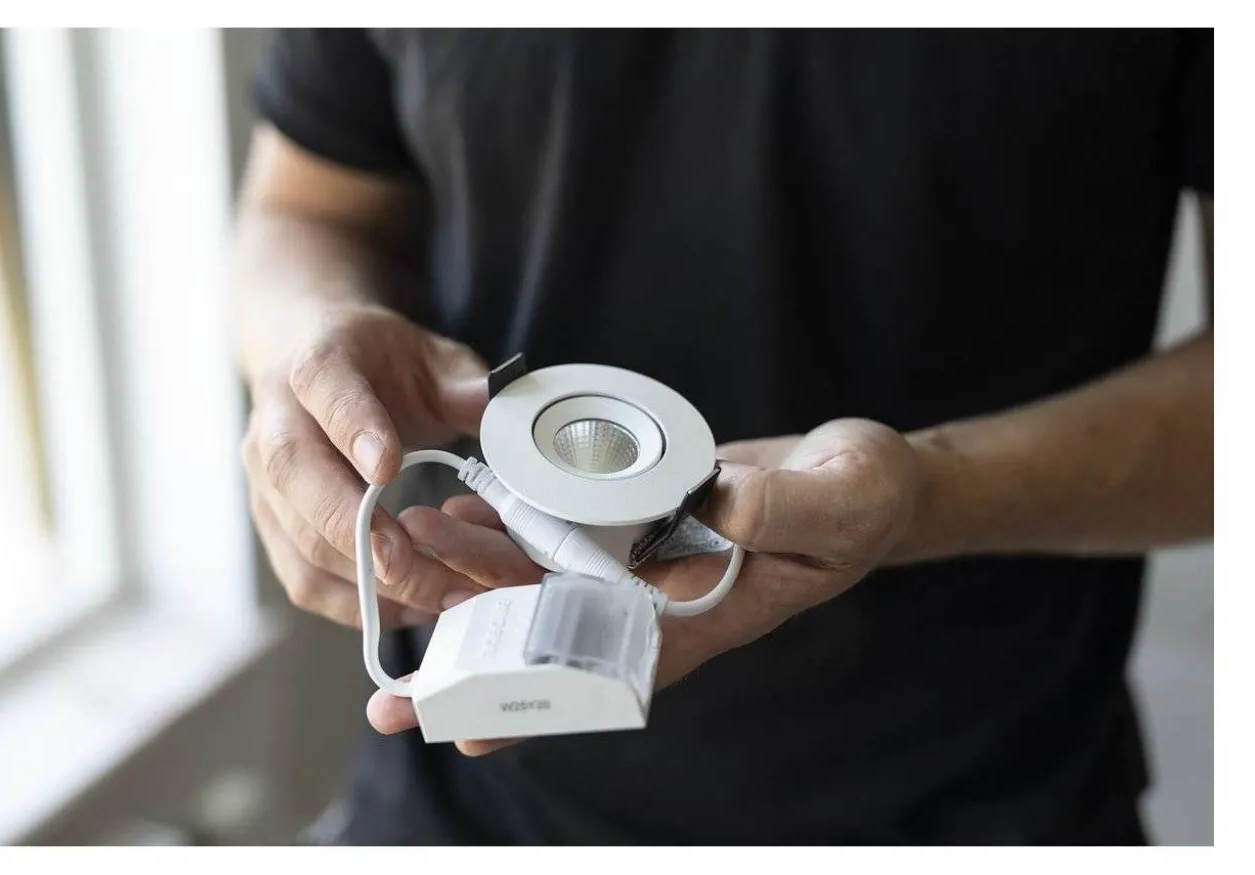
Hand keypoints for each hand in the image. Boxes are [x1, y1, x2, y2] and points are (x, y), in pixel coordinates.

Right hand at [242, 304, 535, 627]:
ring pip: (299, 540)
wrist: (306, 362)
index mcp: (318, 363)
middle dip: (352, 526)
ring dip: (366, 578)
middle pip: (296, 475)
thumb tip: (496, 409)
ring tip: (435, 592)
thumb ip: (463, 385)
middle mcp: (277, 422)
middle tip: (405, 558)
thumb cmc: (375, 364)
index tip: (389, 468)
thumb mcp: (428, 356)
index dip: (355, 430)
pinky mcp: (273, 526)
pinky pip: (304, 579)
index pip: (326, 390)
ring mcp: (266, 480)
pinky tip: (409, 604)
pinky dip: (356, 604)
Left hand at [368, 418, 922, 753]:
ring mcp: (637, 564)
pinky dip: (501, 528)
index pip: (605, 672)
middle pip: (548, 639)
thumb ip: (784, 507)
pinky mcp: (630, 523)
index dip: (536, 705)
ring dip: (467, 584)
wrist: (853, 475)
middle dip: (472, 659)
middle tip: (394, 695)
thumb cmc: (859, 501)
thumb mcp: (842, 499)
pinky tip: (452, 515)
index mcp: (698, 616)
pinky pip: (553, 532)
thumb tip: (716, 504)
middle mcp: (654, 601)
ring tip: (397, 572)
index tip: (466, 731)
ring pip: (537, 585)